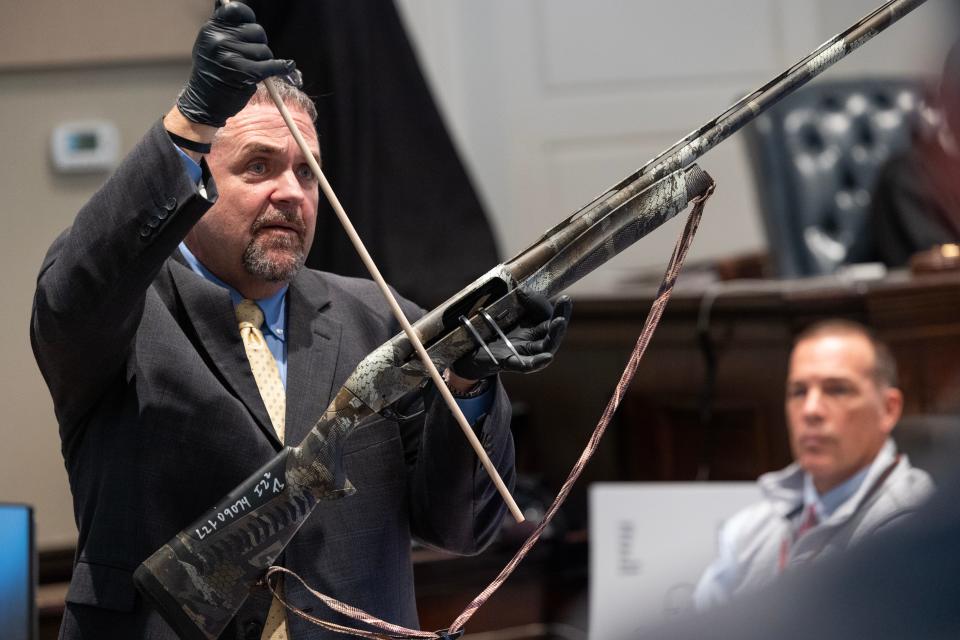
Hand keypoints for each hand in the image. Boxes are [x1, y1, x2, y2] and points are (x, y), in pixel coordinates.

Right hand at [177, 2, 295, 126]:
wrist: (204, 103)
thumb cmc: (212, 73)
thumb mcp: (210, 44)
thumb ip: (222, 27)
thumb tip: (226, 1)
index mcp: (211, 29)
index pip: (236, 10)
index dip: (248, 17)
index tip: (251, 26)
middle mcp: (219, 40)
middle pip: (256, 31)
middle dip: (259, 43)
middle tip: (251, 56)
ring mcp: (231, 56)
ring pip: (264, 50)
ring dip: (264, 60)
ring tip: (251, 70)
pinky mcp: (244, 73)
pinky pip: (271, 65)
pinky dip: (281, 68)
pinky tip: (287, 68)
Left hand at [452, 291, 572, 379]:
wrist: (469, 351)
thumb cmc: (490, 330)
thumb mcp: (504, 311)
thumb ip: (516, 302)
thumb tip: (522, 290)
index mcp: (532, 328)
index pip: (545, 314)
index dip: (539, 302)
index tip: (523, 290)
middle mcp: (532, 341)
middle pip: (553, 330)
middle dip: (561, 314)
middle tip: (565, 301)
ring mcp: (522, 353)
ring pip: (546, 346)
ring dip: (555, 334)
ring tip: (559, 322)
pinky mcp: (509, 362)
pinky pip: (526, 365)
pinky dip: (537, 362)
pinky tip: (547, 357)